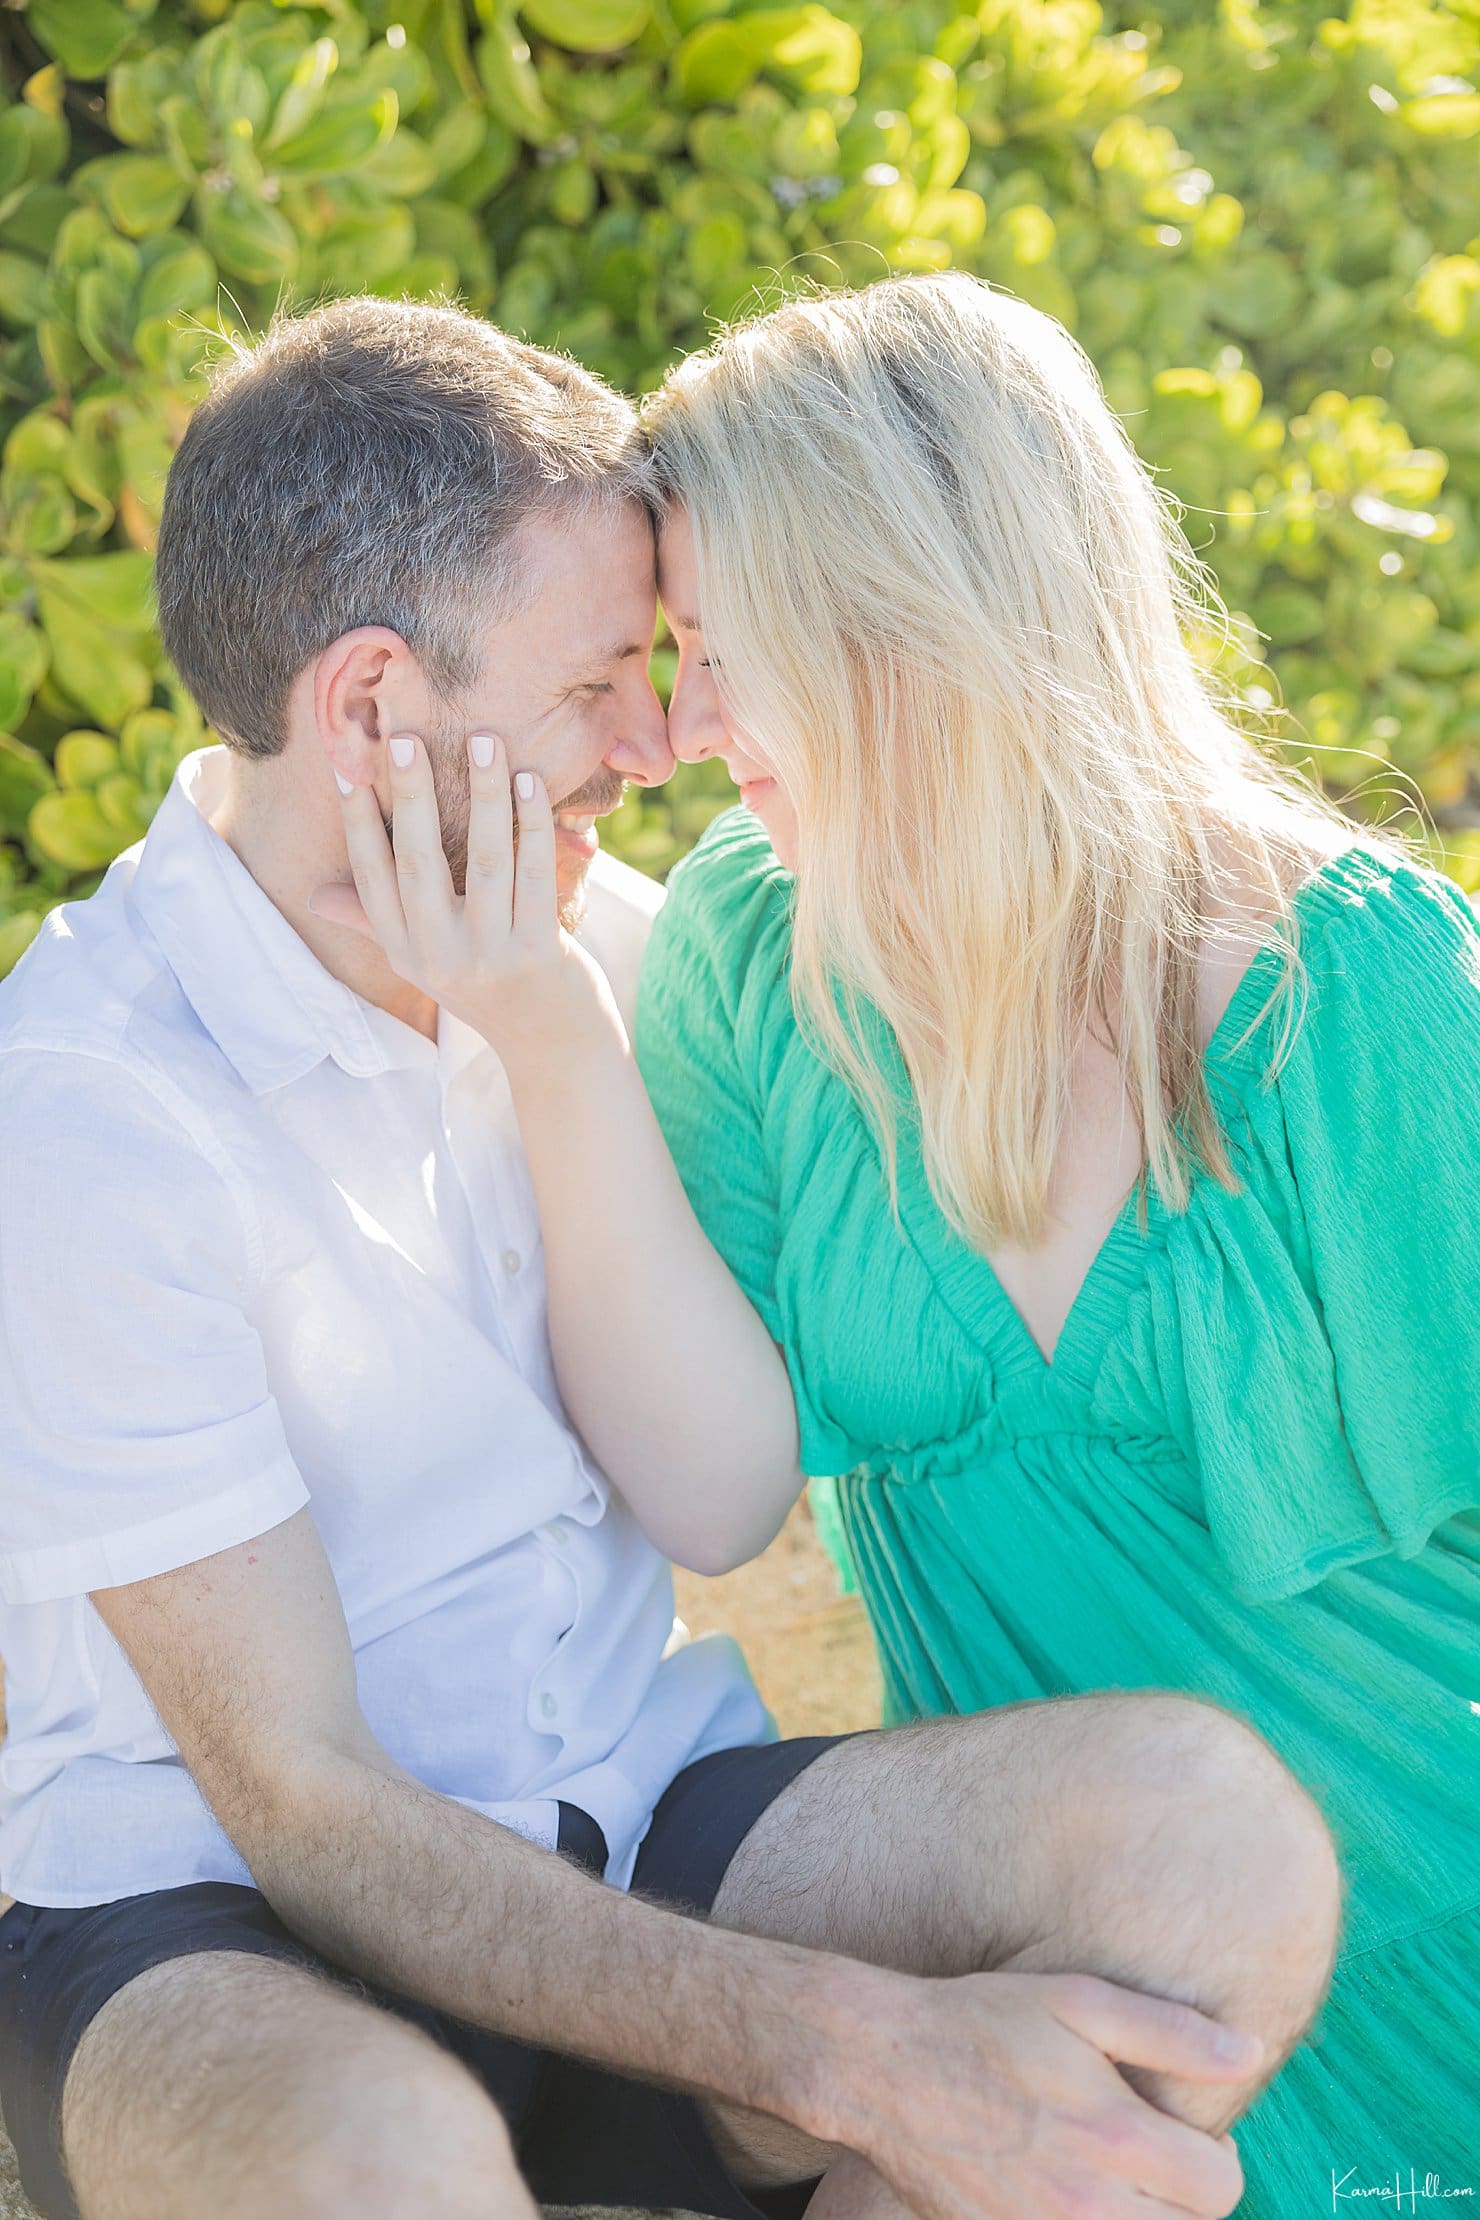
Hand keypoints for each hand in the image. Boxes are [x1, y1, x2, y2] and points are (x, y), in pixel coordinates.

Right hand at [310, 731, 621, 1068]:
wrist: (552, 1045)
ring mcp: (490, 955)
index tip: (347, 768)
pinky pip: (534, 875)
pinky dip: (533, 825)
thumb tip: (312, 896)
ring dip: (484, 794)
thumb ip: (376, 921)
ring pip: (484, 860)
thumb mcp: (423, 962)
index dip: (357, 823)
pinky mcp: (538, 952)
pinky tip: (530, 782)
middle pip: (418, 862)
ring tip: (484, 740)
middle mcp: (438, 955)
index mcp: (404, 950)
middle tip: (404, 737)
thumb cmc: (486, 988)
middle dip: (411, 795)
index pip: (371, 876)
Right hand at [831, 1968, 1254, 2219]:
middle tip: (1145, 2154)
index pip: (1220, 2187)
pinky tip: (1064, 2193)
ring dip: (1140, 2216)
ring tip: (1110, 2175)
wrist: (883, 2066)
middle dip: (1180, 2195)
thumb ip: (1170, 2032)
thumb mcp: (1077, 2002)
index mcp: (1115, 2138)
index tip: (1179, 2131)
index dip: (1214, 2156)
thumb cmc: (982, 2022)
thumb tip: (1250, 2053)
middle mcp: (1087, 2205)